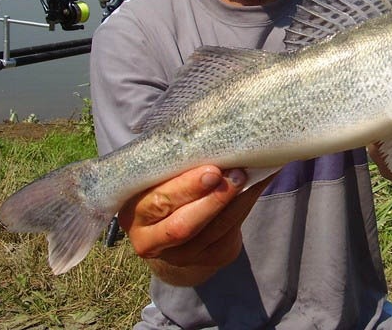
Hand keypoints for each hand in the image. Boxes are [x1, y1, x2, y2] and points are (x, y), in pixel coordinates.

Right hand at [118, 165, 269, 285]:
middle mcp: (152, 241)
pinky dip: (247, 205)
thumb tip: (210, 132)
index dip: (186, 188)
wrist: (174, 232)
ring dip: (238, 201)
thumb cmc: (165, 189)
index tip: (212, 170)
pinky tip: (258, 184)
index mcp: (133, 214)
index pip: (158, 202)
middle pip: (184, 225)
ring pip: (214, 230)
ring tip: (251, 175)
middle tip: (237, 174)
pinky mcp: (211, 258)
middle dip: (214, 199)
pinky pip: (231, 231)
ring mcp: (182, 256)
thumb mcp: (157, 179)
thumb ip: (173, 166)